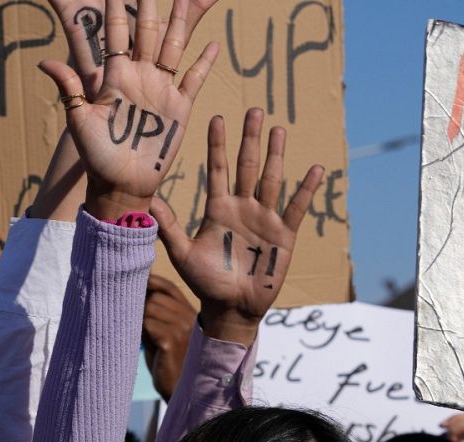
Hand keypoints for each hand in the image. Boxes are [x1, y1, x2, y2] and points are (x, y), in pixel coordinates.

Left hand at [39, 0, 218, 219]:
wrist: (120, 184)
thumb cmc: (96, 156)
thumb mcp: (79, 119)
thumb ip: (70, 88)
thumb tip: (43, 62)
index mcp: (114, 76)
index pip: (117, 34)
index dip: (118, 8)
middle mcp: (139, 77)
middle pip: (148, 32)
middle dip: (151, 5)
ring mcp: (160, 90)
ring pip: (173, 48)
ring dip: (180, 24)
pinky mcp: (179, 108)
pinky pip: (193, 80)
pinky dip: (203, 63)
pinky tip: (212, 44)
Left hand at [141, 275, 194, 400]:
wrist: (176, 390)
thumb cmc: (166, 362)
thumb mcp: (163, 332)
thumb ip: (155, 314)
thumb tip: (133, 290)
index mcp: (189, 313)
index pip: (168, 287)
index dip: (150, 282)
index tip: (132, 285)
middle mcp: (189, 317)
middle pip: (155, 297)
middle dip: (140, 306)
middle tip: (135, 323)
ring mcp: (183, 327)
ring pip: (150, 308)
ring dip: (138, 319)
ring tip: (141, 336)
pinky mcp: (172, 340)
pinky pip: (147, 323)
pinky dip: (140, 331)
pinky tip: (145, 343)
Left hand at [152, 110, 322, 346]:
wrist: (230, 309)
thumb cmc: (205, 282)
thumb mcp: (182, 253)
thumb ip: (168, 227)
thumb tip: (148, 202)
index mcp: (218, 209)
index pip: (218, 169)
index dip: (217, 145)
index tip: (216, 117)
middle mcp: (242, 208)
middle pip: (247, 166)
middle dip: (250, 139)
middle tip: (254, 110)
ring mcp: (264, 219)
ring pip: (271, 180)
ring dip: (276, 155)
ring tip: (278, 129)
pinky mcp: (283, 235)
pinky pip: (296, 208)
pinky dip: (306, 190)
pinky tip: (315, 169)